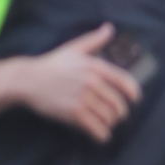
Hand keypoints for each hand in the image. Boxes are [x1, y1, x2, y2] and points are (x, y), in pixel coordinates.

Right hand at [18, 26, 141, 144]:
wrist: (29, 80)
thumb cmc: (52, 64)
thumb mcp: (74, 48)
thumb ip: (94, 40)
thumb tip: (110, 28)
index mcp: (95, 66)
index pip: (123, 81)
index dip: (133, 92)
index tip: (135, 99)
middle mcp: (92, 82)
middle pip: (117, 103)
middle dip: (120, 113)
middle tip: (117, 117)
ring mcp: (83, 98)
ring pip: (108, 117)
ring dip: (110, 124)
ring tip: (107, 125)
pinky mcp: (73, 113)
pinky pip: (95, 128)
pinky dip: (101, 135)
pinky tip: (101, 136)